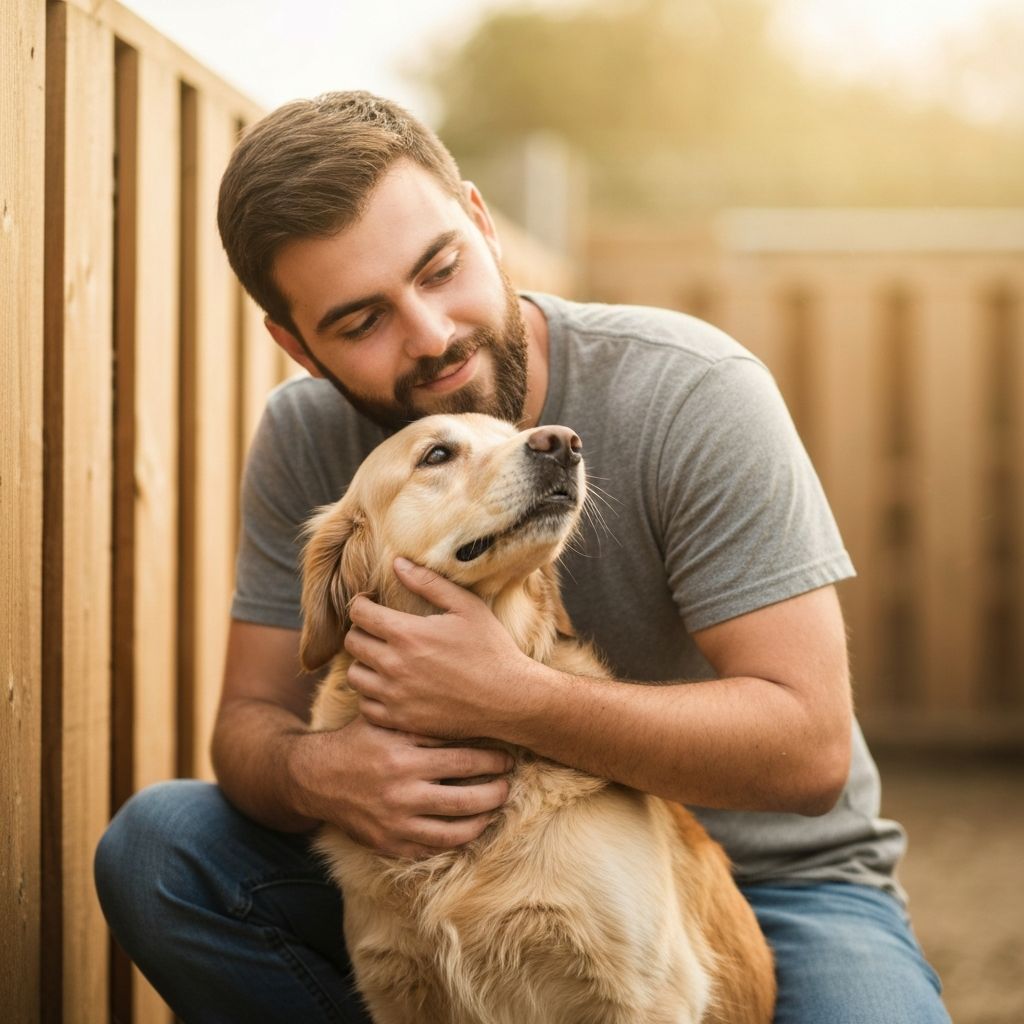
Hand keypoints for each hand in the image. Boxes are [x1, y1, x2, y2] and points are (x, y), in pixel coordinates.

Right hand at [288, 716, 512, 859]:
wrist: (315, 777)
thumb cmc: (358, 740)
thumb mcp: (387, 721)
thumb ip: (422, 720)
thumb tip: (470, 712)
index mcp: (403, 757)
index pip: (462, 761)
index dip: (492, 761)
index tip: (508, 757)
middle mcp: (400, 792)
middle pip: (465, 799)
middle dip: (495, 792)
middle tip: (509, 783)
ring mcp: (395, 822)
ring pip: (453, 830)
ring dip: (483, 819)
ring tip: (497, 807)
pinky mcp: (389, 843)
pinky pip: (432, 849)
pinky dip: (457, 840)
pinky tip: (471, 828)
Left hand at [344, 558, 536, 737]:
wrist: (509, 699)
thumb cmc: (491, 649)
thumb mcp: (466, 606)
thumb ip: (428, 582)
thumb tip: (396, 563)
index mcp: (407, 634)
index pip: (359, 613)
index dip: (362, 604)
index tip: (372, 604)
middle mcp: (394, 665)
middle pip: (352, 642)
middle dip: (361, 631)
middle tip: (379, 630)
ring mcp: (395, 696)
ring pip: (354, 676)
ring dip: (364, 663)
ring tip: (382, 658)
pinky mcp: (401, 720)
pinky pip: (366, 707)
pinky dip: (372, 695)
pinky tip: (390, 686)